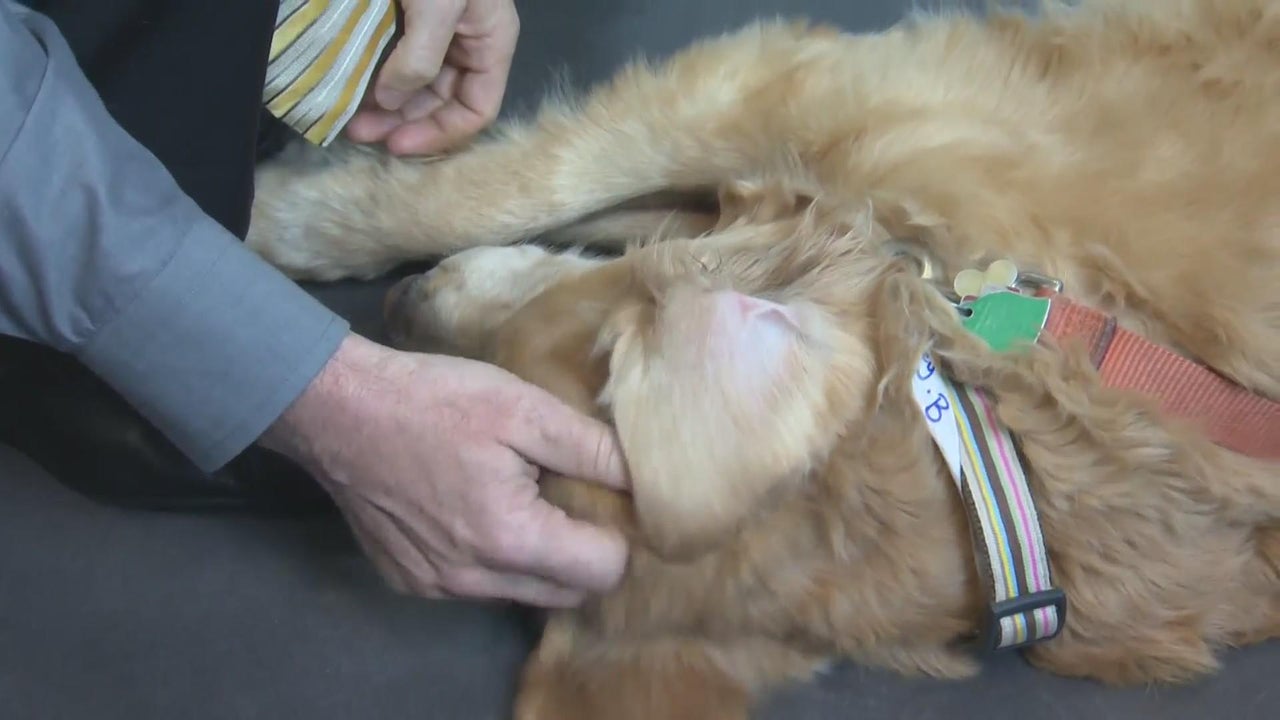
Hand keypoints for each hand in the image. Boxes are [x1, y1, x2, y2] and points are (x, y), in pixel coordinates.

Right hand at [260, 333, 629, 606]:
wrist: (337, 409)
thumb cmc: (434, 400)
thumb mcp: (523, 408)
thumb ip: (591, 449)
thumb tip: (646, 480)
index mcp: (510, 539)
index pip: (603, 572)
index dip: (618, 534)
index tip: (607, 498)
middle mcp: (474, 579)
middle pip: (567, 593)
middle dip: (583, 551)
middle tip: (570, 494)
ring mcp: (437, 587)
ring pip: (521, 592)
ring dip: (537, 556)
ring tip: (523, 495)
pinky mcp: (410, 581)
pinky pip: (476, 585)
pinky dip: (490, 557)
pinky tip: (474, 506)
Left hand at [346, 0, 519, 154]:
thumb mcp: (438, 7)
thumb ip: (420, 57)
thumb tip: (390, 102)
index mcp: (490, 45)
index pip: (477, 110)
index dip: (439, 134)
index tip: (396, 145)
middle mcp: (465, 45)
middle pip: (440, 103)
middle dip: (402, 122)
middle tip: (360, 131)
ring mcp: (434, 34)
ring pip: (412, 85)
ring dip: (383, 106)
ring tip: (349, 115)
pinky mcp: (403, 19)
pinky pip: (390, 60)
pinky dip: (372, 79)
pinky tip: (350, 88)